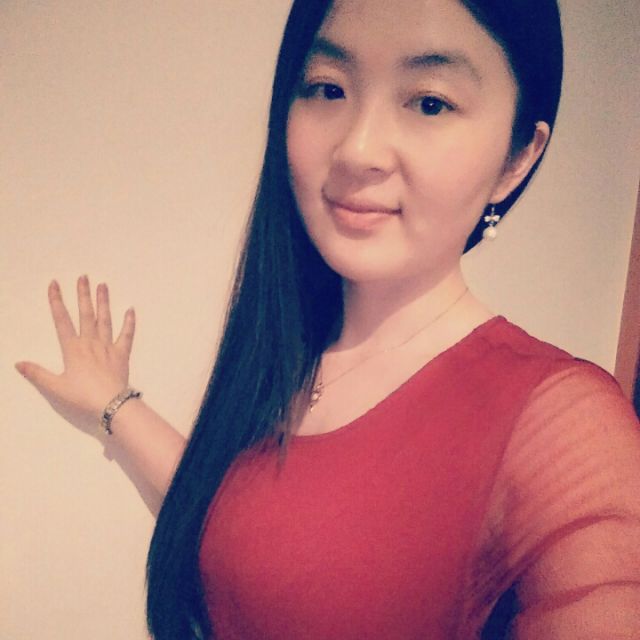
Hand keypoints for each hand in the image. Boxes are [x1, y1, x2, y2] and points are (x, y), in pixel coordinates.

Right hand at [16, 275, 135, 435]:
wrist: (111, 404)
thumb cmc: (82, 397)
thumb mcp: (55, 387)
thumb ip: (37, 374)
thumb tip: (18, 363)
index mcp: (73, 349)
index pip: (62, 321)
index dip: (57, 302)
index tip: (54, 284)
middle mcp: (91, 343)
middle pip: (86, 314)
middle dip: (83, 294)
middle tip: (83, 277)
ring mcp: (108, 347)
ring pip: (105, 320)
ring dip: (104, 302)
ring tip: (103, 285)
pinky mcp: (122, 354)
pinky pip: (127, 335)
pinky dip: (129, 322)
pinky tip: (131, 309)